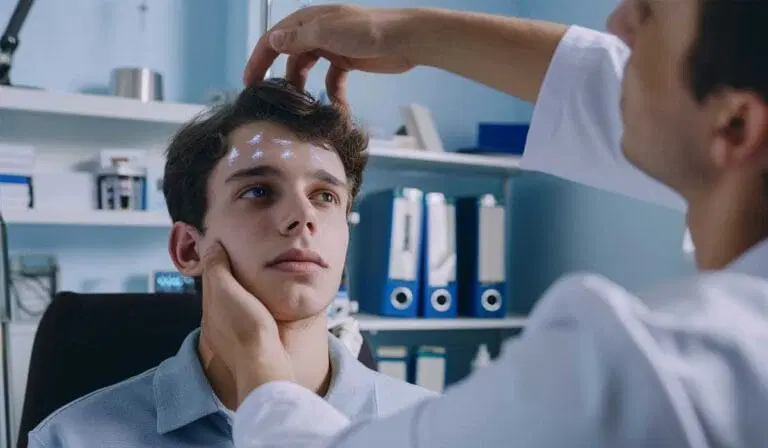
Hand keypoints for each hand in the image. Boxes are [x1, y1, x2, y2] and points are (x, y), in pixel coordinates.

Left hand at [200, 241, 293, 404]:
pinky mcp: (249, 344)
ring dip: (239, 290)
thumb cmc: (247, 326)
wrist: (263, 364)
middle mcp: (215, 321)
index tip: (228, 241)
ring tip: (253, 277)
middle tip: (241, 255)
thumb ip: (217, 268)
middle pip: (220, 290)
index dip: (217, 256)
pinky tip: (260, 305)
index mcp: (210, 305)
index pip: (210, 274)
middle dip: (228, 274)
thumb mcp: (226, 290)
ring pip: (232, 304)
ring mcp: (231, 334)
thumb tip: (211, 246)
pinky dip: (249, 305)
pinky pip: (245, 317)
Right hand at [244, 5, 418, 101]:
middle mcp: (317, 32)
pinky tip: (336, 109)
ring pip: (308, 69)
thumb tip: (273, 40)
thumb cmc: (368, 31)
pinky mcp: (348, 61)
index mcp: (308, 21)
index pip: (274, 39)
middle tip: (270, 102)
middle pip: (288, 56)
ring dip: (303, 88)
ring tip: (300, 109)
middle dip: (278, 78)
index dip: (258, 59)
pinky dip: (331, 95)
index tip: (249, 83)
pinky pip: (332, 80)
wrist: (406, 39)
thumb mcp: (327, 33)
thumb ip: (299, 38)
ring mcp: (333, 46)